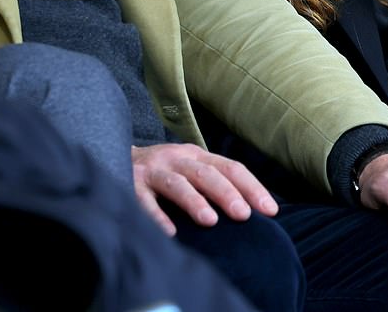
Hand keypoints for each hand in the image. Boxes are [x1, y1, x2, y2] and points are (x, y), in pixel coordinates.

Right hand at [131, 142, 277, 235]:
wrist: (117, 155)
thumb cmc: (165, 172)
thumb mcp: (191, 170)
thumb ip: (215, 183)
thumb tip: (254, 209)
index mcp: (196, 155)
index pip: (229, 167)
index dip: (251, 186)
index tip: (270, 210)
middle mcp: (177, 158)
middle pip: (206, 173)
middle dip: (226, 193)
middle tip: (243, 215)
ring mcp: (153, 170)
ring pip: (176, 183)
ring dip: (194, 201)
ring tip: (210, 221)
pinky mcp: (131, 183)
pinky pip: (144, 201)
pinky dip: (157, 216)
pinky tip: (170, 232)